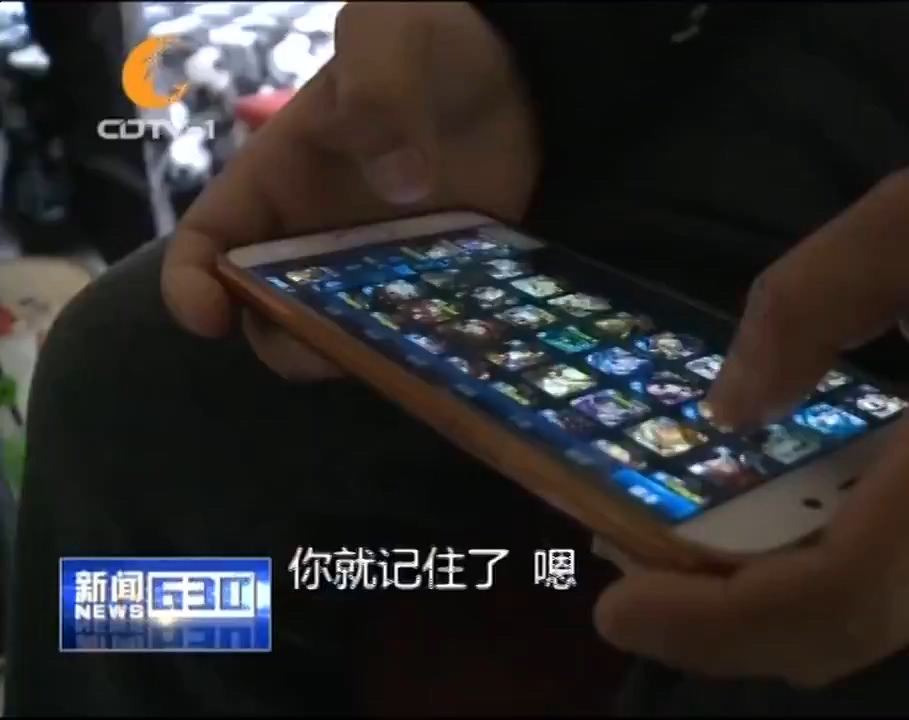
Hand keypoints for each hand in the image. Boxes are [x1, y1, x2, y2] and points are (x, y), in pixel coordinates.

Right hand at [162, 1, 536, 379]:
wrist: (518, 65)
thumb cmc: (429, 38)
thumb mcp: (389, 33)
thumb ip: (379, 89)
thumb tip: (399, 182)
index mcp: (277, 178)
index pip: (205, 241)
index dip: (190, 286)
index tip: (210, 317)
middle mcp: (317, 234)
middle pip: (270, 313)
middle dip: (287, 342)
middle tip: (329, 344)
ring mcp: (379, 263)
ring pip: (345, 335)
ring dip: (359, 354)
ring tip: (395, 351)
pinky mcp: (437, 279)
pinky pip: (417, 330)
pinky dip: (424, 347)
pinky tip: (447, 346)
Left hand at [594, 149, 908, 685]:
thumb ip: (804, 303)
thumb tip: (730, 412)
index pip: (846, 587)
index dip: (722, 619)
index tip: (620, 604)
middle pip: (842, 635)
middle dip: (717, 628)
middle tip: (622, 577)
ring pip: (864, 634)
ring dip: (756, 616)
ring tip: (669, 555)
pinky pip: (894, 605)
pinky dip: (808, 595)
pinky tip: (755, 542)